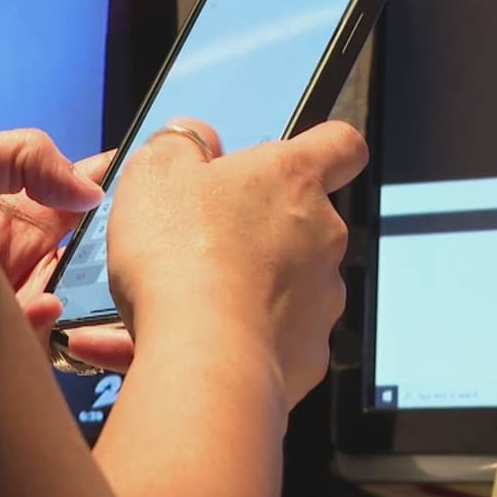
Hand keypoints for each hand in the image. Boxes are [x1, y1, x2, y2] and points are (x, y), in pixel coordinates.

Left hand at [0, 129, 134, 372]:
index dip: (121, 192)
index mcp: (32, 212)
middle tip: (136, 245)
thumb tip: (90, 192)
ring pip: (77, 304)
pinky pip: (41, 340)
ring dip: (90, 296)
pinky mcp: (0, 334)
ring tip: (96, 280)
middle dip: (118, 255)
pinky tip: (44, 305)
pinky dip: (48, 325)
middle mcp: (32, 256)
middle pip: (95, 260)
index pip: (88, 199)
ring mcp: (18, 297)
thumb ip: (30, 157)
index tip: (151, 188)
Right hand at [106, 118, 367, 407]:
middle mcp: (322, 236)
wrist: (201, 357)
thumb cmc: (180, 255)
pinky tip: (181, 340)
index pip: (340, 145)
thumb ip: (180, 144)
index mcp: (292, 179)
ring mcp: (321, 300)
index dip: (321, 146)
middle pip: (301, 221)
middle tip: (196, 241)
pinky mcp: (308, 355)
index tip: (293, 157)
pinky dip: (232, 336)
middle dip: (254, 231)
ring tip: (178, 299)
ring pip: (282, 283)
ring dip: (239, 285)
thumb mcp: (155, 172)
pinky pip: (268, 337)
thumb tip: (196, 139)